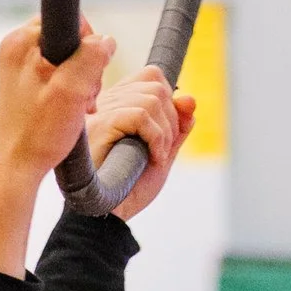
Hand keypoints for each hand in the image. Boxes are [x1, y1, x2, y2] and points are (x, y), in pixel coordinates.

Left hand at [0, 21, 114, 276]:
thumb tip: (106, 40)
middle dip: (85, 66)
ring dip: (80, 80)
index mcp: (20, 43)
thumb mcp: (72, 92)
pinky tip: (70, 110)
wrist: (18, 168)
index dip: (88, 47)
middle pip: (70, 39)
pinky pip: (58, 74)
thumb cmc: (39, 134)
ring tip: (78, 106)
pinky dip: (70, 89)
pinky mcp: (24, 83)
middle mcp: (15, 49)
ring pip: (67, 58)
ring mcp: (18, 67)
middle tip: (83, 97)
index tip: (86, 77)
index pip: (71, 22)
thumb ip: (91, 58)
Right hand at [88, 66, 193, 221]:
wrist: (106, 215)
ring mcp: (102, 112)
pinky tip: (152, 158)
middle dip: (172, 119)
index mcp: (118, 103)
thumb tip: (190, 99)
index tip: (167, 133)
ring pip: (152, 98)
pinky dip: (156, 138)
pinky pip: (140, 115)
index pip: (151, 76)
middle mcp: (108, 102)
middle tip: (163, 150)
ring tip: (156, 157)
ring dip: (166, 132)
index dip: (169, 98)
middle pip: (156, 84)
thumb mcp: (161, 154)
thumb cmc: (129, 187)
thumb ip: (177, 128)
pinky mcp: (101, 125)